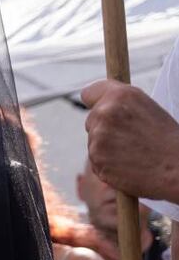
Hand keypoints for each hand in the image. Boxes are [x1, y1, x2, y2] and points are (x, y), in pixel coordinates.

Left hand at [82, 79, 178, 202]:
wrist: (176, 166)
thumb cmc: (166, 138)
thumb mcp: (146, 109)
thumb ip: (121, 105)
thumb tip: (99, 106)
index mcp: (121, 95)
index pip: (89, 93)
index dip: (95, 102)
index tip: (102, 109)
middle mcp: (105, 112)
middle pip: (91, 119)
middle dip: (104, 127)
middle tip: (130, 137)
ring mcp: (97, 137)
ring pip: (93, 141)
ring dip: (106, 148)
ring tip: (133, 152)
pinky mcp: (96, 159)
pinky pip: (95, 161)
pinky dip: (107, 165)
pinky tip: (128, 165)